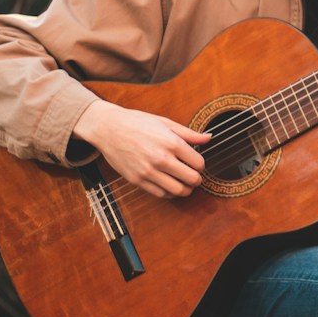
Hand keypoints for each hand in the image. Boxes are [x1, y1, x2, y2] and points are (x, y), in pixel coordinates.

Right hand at [72, 99, 210, 198]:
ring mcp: (148, 171)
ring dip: (186, 189)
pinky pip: (161, 194)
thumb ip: (189, 133)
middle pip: (192, 179)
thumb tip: (209, 138)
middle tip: (194, 176)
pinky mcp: (137, 180)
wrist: (108, 128)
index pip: (199, 163)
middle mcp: (161, 159)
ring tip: (184, 183)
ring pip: (178, 190)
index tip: (196, 163)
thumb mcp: (165, 123)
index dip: (201, 165)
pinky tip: (169, 184)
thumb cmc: (138, 122)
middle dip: (197, 179)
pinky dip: (169, 192)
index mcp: (171, 143)